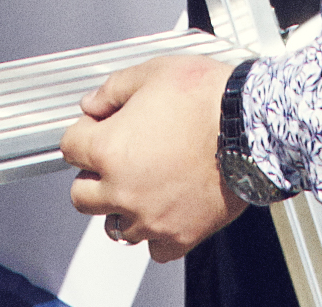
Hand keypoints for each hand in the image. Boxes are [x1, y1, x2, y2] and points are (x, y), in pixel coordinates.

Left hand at [61, 52, 244, 258]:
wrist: (252, 125)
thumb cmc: (208, 98)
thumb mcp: (153, 72)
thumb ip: (113, 90)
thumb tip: (92, 104)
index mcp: (109, 149)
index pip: (68, 148)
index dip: (84, 132)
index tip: (97, 128)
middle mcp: (123, 189)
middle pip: (81, 195)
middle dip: (92, 176)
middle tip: (114, 160)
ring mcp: (151, 217)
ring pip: (114, 227)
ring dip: (121, 208)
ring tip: (141, 186)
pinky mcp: (180, 234)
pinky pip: (154, 248)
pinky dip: (156, 233)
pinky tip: (165, 210)